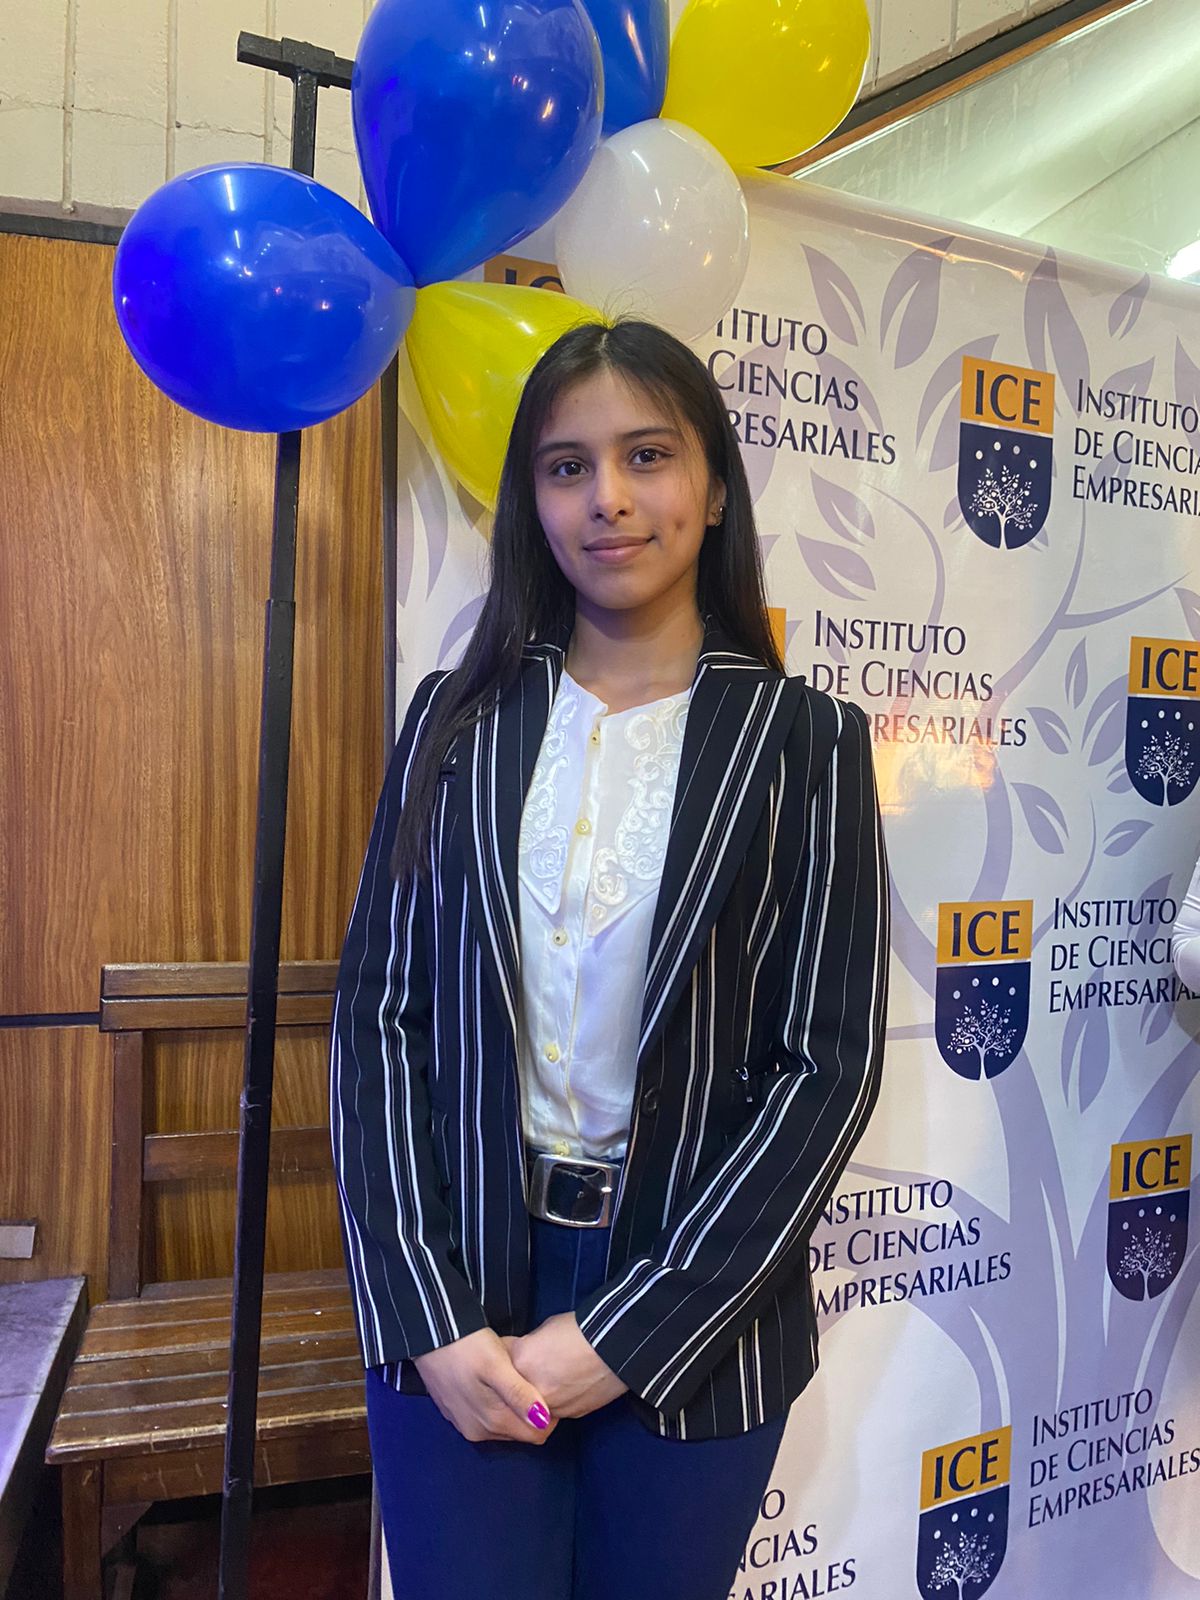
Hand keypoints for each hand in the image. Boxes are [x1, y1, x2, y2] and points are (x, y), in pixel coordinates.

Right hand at [412, 1327, 557, 1443]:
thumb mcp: (498, 1365)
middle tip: (533, 1380)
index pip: (536, 1435)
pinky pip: (485, 1416)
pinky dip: (496, 1404)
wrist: (428, 1334)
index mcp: (492, 1422)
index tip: (550, 1389)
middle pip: (519, 1431)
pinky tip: (496, 1381)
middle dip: (530, 1411)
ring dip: (513, 1407)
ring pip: (502, 1424)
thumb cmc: (468, 1345)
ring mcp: (464, 1424)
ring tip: (516, 1378)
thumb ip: (520, 1395)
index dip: (548, 1415)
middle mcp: (478, 1432)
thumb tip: (543, 1421)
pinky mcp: (454, 1412)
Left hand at [505, 1312, 628, 1419]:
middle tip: (527, 1370)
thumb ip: (529, 1346)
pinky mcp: (569, 1415)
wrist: (616, 1346)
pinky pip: (554, 1411)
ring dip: (534, 1397)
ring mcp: (550, 1406)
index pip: (498, 1364)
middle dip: (514, 1384)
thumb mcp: (546, 1329)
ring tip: (550, 1379)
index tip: (506, 1355)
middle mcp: (529, 1389)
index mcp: (520, 1361)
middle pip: (510, 1392)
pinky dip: (555, 1402)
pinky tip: (566, 1386)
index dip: (503, 1359)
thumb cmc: (582, 1328)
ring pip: (531, 1409)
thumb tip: (526, 1356)